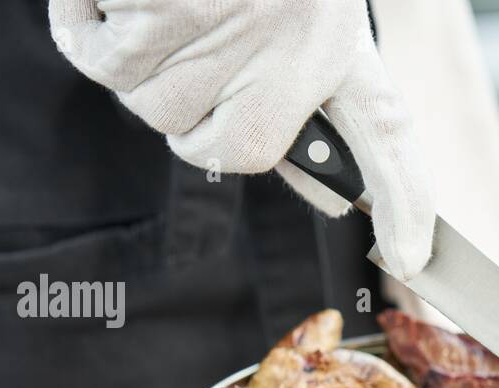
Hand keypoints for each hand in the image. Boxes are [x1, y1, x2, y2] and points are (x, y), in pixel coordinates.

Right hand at [47, 0, 435, 278]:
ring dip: (132, 53)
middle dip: (178, 100)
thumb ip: (298, 106)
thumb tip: (334, 199)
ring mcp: (229, 27)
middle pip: (202, 143)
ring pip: (146, 103)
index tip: (412, 254)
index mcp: (339, 42)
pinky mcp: (162, 8)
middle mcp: (297, 44)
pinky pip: (95, 52)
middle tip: (190, 30)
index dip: (406, 199)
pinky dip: (86, 18)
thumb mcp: (296, 24)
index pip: (388, 133)